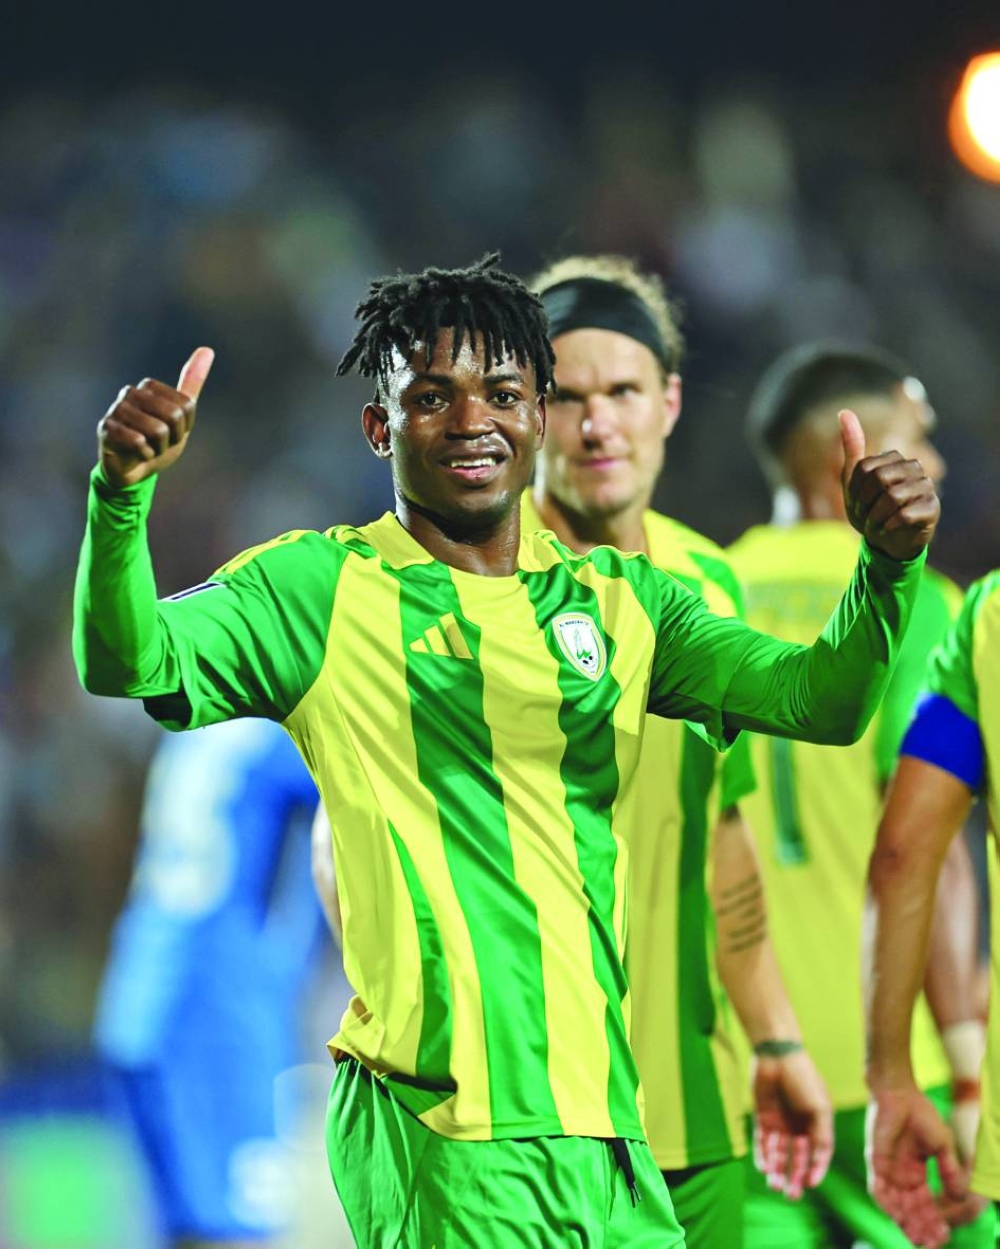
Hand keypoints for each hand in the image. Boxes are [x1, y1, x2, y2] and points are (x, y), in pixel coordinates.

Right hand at [98, 347, 214, 487]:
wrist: (134, 470)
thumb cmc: (157, 441)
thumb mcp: (181, 415)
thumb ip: (191, 384)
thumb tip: (207, 349)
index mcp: (148, 386)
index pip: (186, 405)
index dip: (184, 427)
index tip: (172, 432)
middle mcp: (130, 393)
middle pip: (173, 415)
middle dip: (172, 438)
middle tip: (159, 443)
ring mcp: (116, 410)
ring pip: (157, 430)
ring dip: (158, 448)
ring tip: (147, 448)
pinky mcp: (106, 429)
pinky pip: (139, 442)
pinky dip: (144, 455)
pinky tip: (136, 454)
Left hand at [752, 1049, 833, 1200]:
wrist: (777, 1055)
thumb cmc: (803, 1079)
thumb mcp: (820, 1108)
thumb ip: (822, 1135)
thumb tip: (819, 1162)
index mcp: (817, 1123)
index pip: (818, 1154)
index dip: (815, 1170)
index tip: (811, 1184)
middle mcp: (799, 1126)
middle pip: (797, 1158)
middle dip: (795, 1177)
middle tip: (792, 1196)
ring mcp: (781, 1123)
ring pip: (779, 1153)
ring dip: (777, 1170)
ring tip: (774, 1186)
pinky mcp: (763, 1118)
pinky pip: (762, 1142)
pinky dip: (763, 1156)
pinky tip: (763, 1169)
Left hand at [840, 408, 939, 559]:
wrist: (887, 541)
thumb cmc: (870, 508)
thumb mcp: (854, 480)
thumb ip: (852, 447)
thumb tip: (844, 411)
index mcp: (894, 458)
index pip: (865, 469)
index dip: (855, 491)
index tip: (856, 504)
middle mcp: (914, 467)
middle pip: (879, 479)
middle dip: (865, 503)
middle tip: (866, 516)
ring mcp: (926, 486)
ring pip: (893, 497)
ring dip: (876, 517)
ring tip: (876, 524)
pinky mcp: (933, 508)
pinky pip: (905, 514)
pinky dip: (889, 526)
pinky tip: (888, 529)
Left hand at [865, 1085, 964, 1248]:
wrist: (898, 1092)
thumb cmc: (920, 1114)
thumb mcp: (941, 1146)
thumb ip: (949, 1171)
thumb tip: (961, 1197)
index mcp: (916, 1172)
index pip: (925, 1204)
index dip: (934, 1221)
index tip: (944, 1237)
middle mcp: (900, 1175)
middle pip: (911, 1210)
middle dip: (921, 1227)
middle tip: (932, 1244)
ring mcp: (887, 1170)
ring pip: (896, 1205)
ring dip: (906, 1222)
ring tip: (919, 1238)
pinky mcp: (875, 1162)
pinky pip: (879, 1190)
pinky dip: (888, 1205)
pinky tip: (899, 1219)